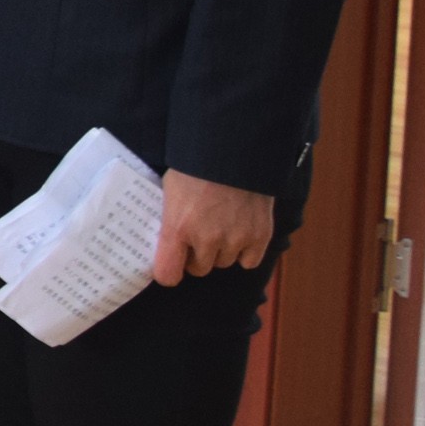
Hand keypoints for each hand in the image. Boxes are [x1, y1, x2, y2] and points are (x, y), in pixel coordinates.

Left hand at [150, 170, 277, 285]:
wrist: (232, 151)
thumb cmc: (195, 167)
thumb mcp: (169, 190)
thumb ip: (169, 219)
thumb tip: (164, 239)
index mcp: (177, 228)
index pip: (168, 274)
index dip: (168, 273)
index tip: (170, 267)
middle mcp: (206, 239)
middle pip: (199, 269)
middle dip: (196, 257)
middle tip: (196, 237)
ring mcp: (235, 239)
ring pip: (224, 263)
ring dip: (220, 251)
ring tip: (219, 227)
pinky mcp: (260, 236)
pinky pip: (249, 261)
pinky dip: (245, 252)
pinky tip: (240, 232)